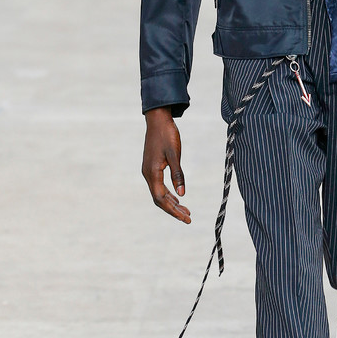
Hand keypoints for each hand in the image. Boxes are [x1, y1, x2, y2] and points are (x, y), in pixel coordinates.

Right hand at [142, 107, 190, 222]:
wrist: (157, 119)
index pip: (161, 199)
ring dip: (172, 203)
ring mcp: (148, 171)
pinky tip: (177, 197)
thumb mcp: (175, 154)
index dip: (173, 210)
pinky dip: (168, 194)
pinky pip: (159, 186)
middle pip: (159, 199)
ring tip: (186, 210)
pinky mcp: (151, 167)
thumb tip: (182, 194)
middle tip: (188, 218)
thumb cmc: (167, 134)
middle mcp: (148, 174)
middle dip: (173, 210)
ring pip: (159, 193)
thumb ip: (178, 174)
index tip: (186, 218)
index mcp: (152, 172)